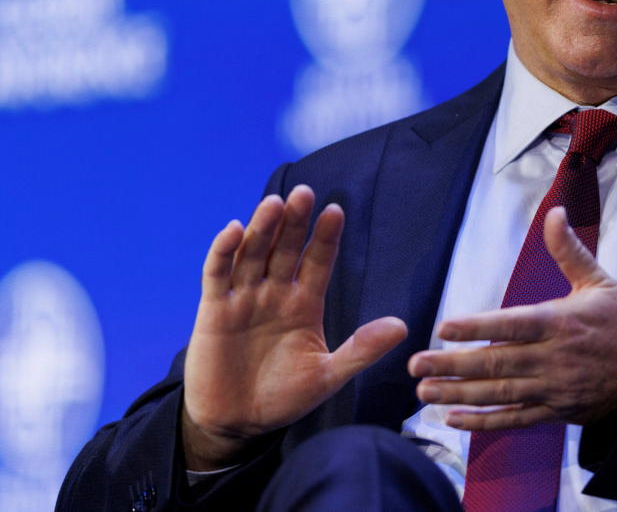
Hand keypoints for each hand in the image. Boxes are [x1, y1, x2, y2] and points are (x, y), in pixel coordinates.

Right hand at [182, 185, 406, 469]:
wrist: (238, 424)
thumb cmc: (284, 398)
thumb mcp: (328, 375)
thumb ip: (361, 350)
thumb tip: (402, 326)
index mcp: (305, 303)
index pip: (318, 261)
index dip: (325, 237)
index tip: (336, 210)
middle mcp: (275, 293)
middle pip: (286, 248)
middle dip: (296, 222)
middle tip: (305, 193)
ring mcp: (244, 298)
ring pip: (253, 253)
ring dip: (262, 228)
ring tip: (275, 203)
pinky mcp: (213, 310)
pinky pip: (218, 274)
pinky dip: (223, 251)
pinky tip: (234, 229)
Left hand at [408, 206, 616, 430]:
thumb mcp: (599, 281)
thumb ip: (569, 250)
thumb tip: (555, 212)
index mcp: (561, 323)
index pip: (513, 325)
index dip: (477, 328)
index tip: (443, 327)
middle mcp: (554, 358)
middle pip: (497, 364)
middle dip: (453, 365)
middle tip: (416, 365)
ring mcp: (554, 388)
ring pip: (500, 395)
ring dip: (459, 395)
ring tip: (425, 392)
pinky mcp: (556, 411)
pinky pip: (516, 419)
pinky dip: (484, 422)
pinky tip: (454, 419)